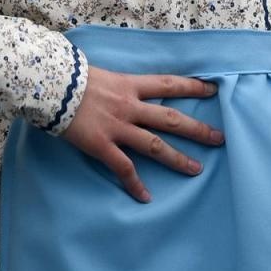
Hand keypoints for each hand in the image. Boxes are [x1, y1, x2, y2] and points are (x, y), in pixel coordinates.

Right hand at [61, 67, 224, 202]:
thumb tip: (121, 86)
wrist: (50, 87)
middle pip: (171, 119)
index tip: (212, 91)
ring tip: (196, 169)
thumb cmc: (70, 76)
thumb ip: (116, 83)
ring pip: (155, 145)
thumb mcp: (100, 73)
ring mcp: (117, 127)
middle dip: (197, 130)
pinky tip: (146, 197)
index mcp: (130, 85)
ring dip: (177, 158)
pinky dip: (135, 184)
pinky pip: (124, 168)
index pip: (168, 84)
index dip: (191, 88)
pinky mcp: (102, 146)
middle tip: (219, 138)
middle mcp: (129, 106)